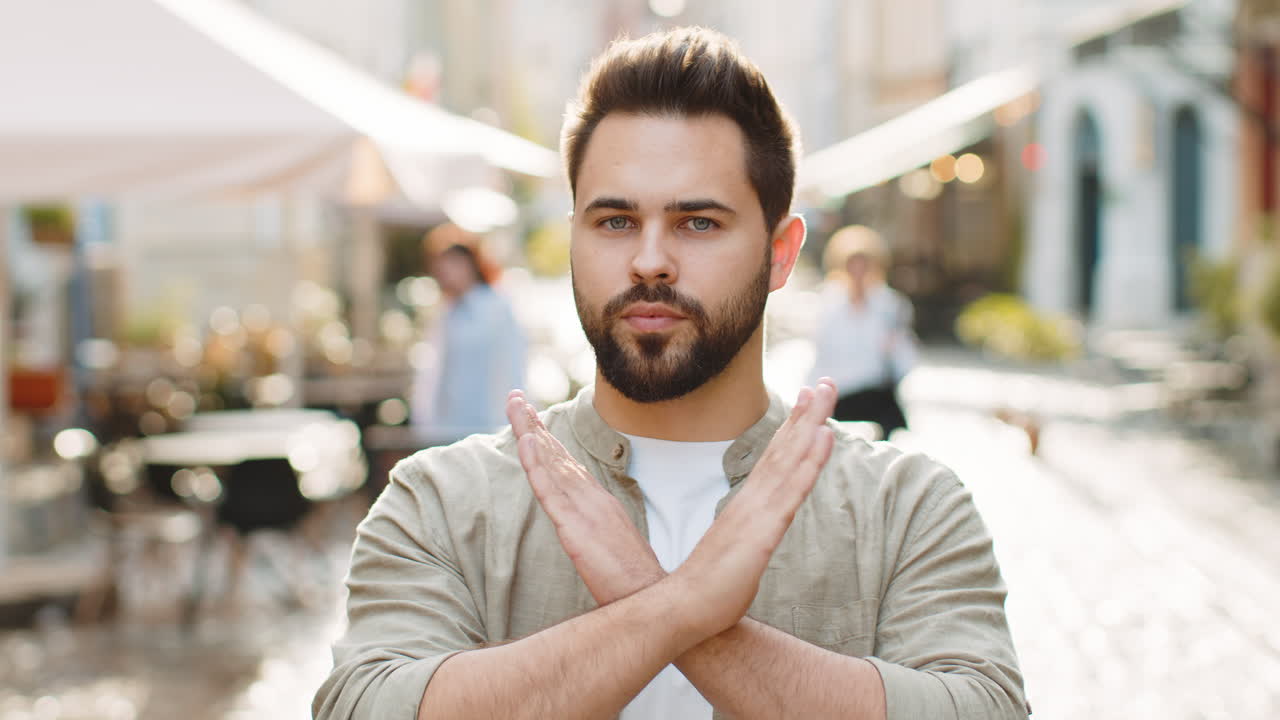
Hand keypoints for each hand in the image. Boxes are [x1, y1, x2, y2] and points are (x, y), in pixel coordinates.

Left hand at [506, 390, 664, 605]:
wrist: (652, 598)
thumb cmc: (633, 581)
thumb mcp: (611, 548)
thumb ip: (596, 531)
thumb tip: (584, 527)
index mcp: (599, 502)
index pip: (567, 464)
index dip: (547, 440)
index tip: (530, 419)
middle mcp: (592, 497)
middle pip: (557, 454)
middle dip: (533, 425)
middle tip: (514, 397)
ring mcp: (585, 509)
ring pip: (551, 464)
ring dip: (530, 432)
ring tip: (516, 405)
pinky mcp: (576, 527)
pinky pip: (550, 492)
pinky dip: (537, 465)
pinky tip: (526, 442)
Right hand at [672, 379, 837, 638]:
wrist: (683, 608)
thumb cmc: (705, 588)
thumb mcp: (733, 554)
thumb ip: (743, 536)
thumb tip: (749, 533)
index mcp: (746, 505)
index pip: (773, 459)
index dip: (792, 429)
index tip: (806, 400)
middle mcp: (752, 499)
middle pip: (784, 447)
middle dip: (807, 413)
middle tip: (825, 382)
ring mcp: (758, 511)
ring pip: (791, 457)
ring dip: (812, 422)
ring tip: (828, 391)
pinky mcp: (765, 529)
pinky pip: (794, 488)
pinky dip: (811, 459)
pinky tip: (825, 435)